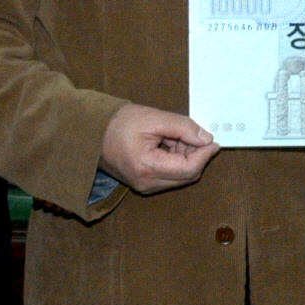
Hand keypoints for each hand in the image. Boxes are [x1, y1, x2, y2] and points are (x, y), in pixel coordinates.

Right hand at [99, 103, 218, 193]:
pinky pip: (170, 176)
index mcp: (147, 167)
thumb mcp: (154, 118)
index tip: (213, 140)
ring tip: (174, 137)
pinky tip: (168, 144)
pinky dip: (176, 161)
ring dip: (186, 158)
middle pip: (188, 176)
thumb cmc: (118, 123)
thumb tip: (207, 139)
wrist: (91, 132)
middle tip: (192, 134)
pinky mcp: (143, 184)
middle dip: (196, 155)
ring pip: (181, 177)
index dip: (205, 154)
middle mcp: (146, 183)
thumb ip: (183, 128)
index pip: (189, 168)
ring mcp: (144, 186)